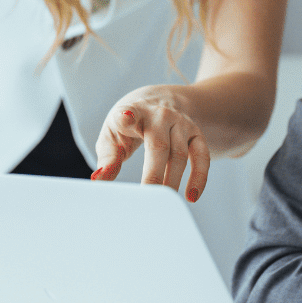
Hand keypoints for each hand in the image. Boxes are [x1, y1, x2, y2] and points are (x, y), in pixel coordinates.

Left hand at [92, 87, 210, 197]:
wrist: (163, 99)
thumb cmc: (131, 121)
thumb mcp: (114, 132)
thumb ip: (108, 157)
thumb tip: (99, 180)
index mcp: (134, 111)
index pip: (130, 112)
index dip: (127, 116)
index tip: (125, 118)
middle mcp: (160, 115)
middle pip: (159, 146)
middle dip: (153, 174)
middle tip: (147, 197)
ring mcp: (181, 124)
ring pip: (180, 155)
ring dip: (172, 181)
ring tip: (163, 203)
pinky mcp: (196, 134)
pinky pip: (202, 157)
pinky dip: (199, 178)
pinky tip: (191, 196)